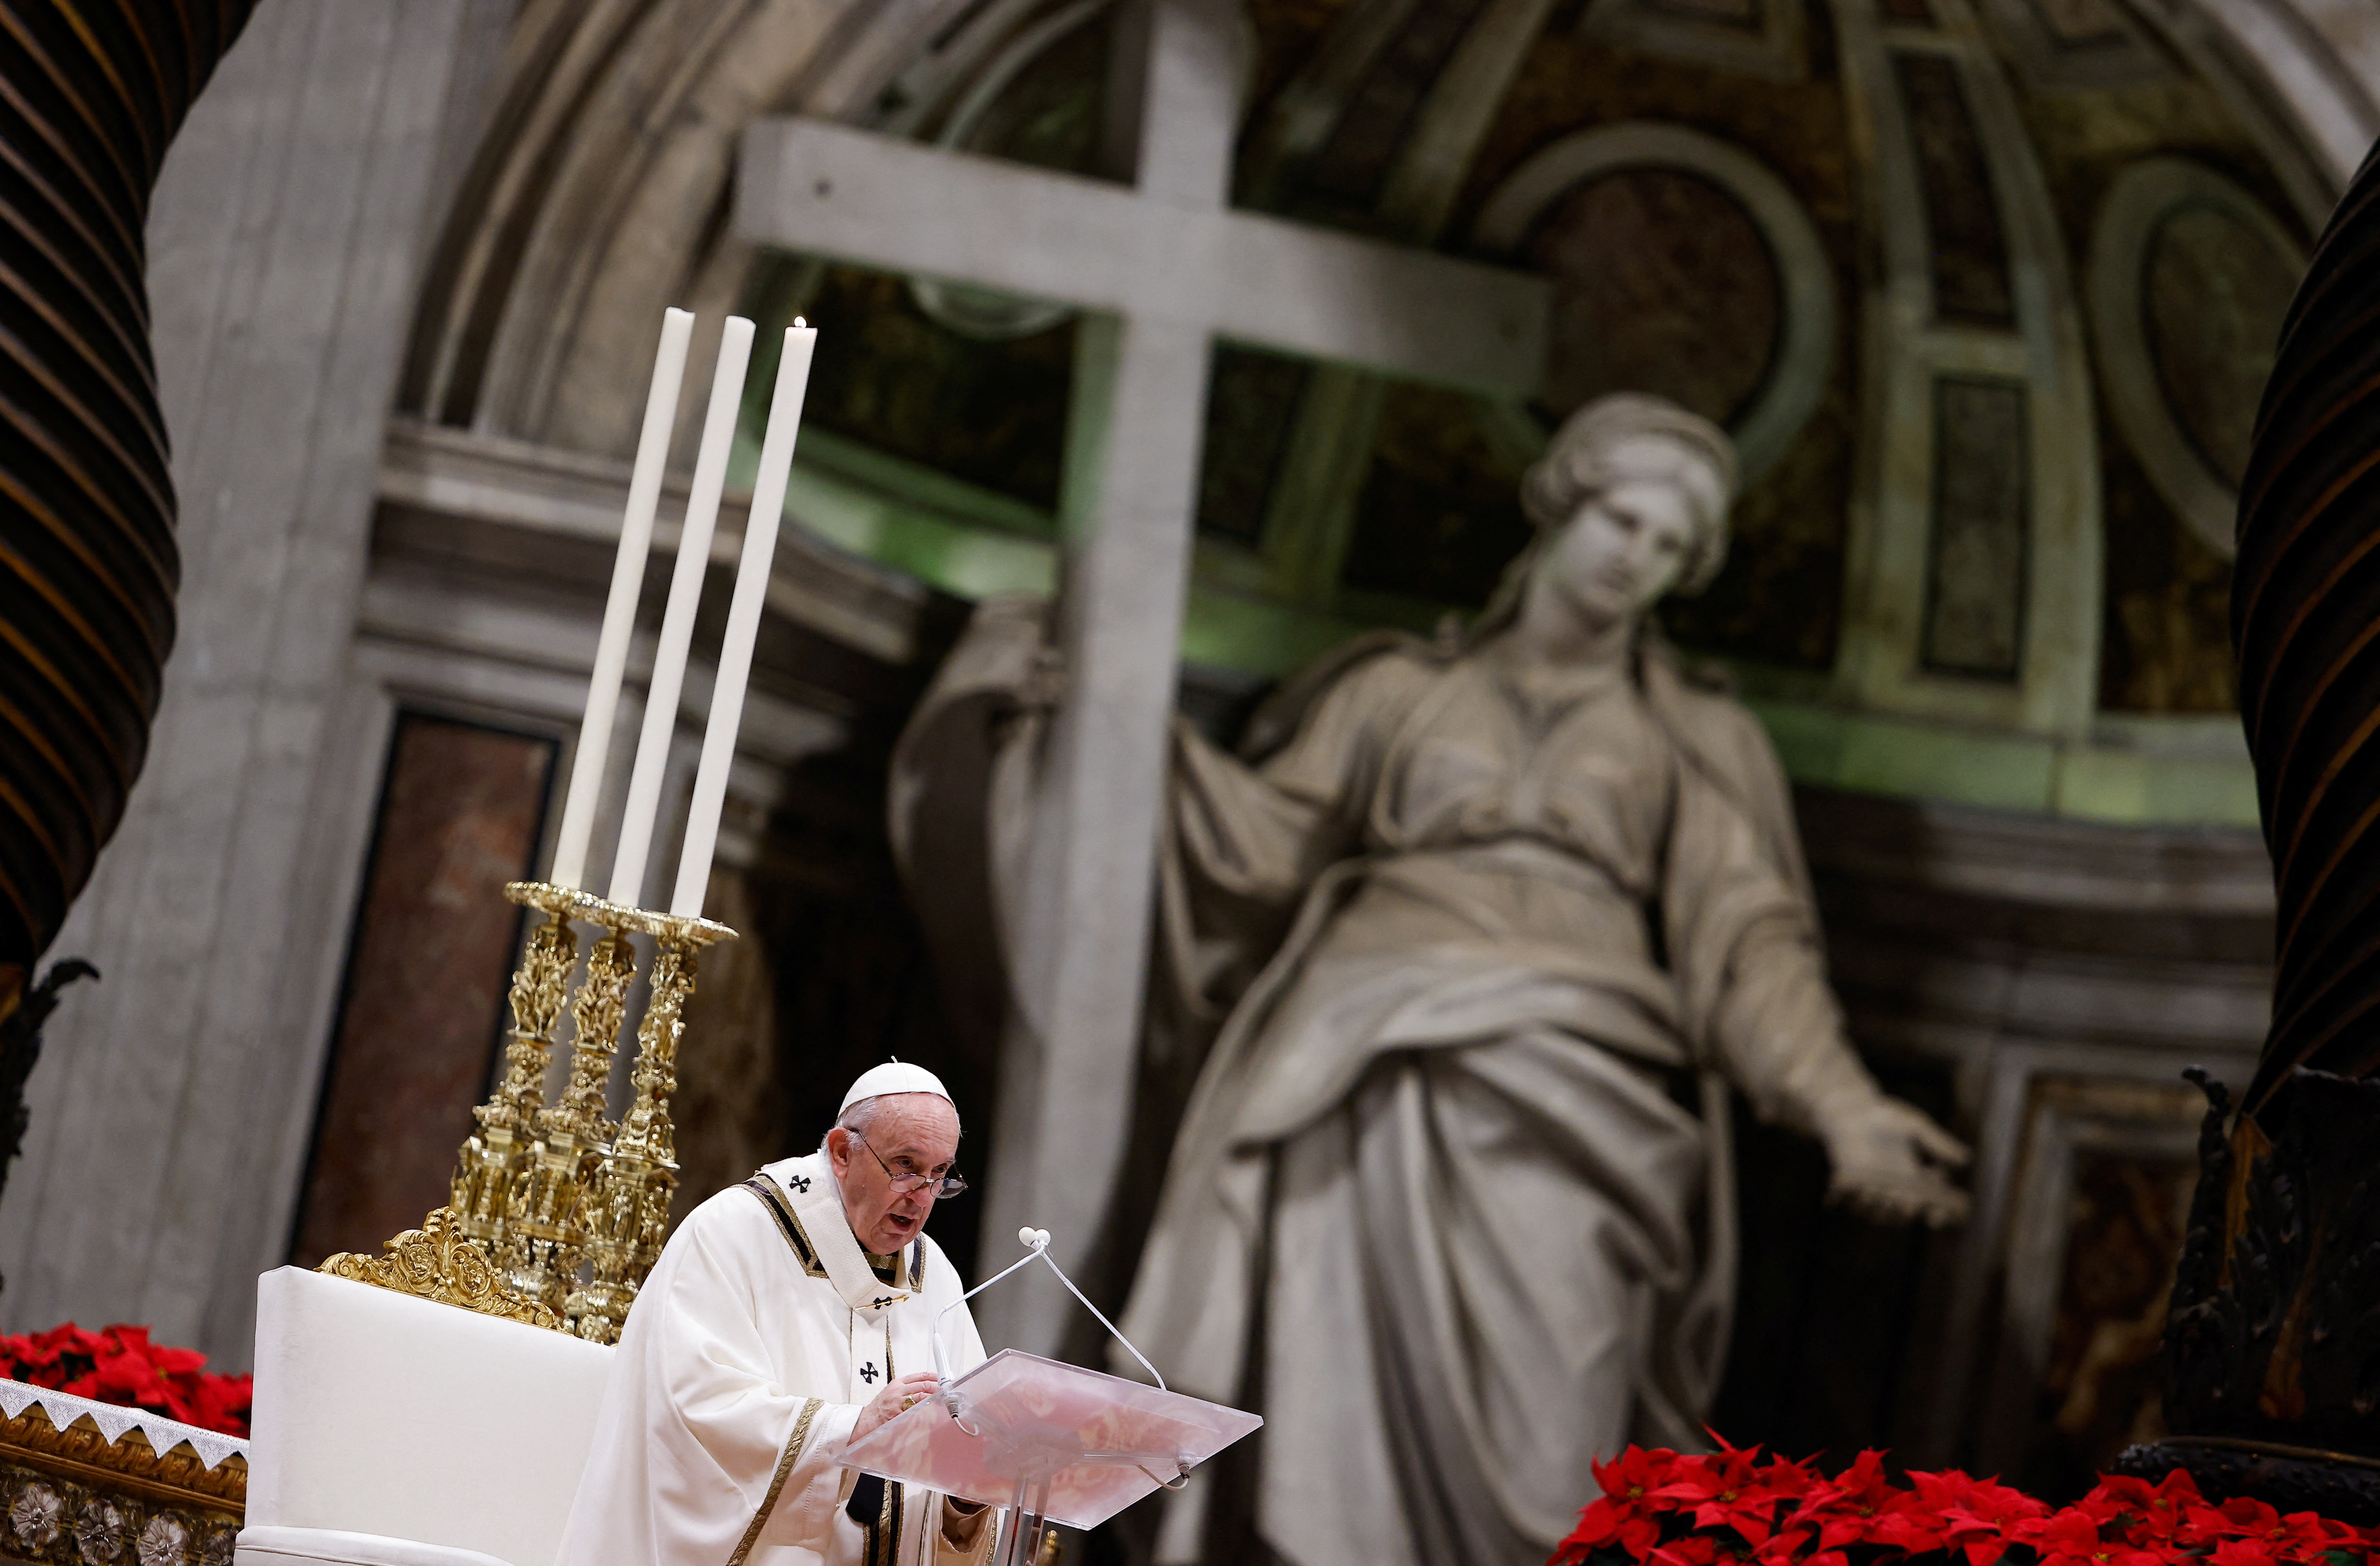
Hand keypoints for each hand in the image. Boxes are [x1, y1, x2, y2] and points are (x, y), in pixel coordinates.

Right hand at [853, 1372, 940, 1440]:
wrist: (865, 1421)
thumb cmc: (879, 1408)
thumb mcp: (890, 1392)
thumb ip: (905, 1389)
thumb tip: (924, 1388)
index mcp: (897, 1383)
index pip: (919, 1376)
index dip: (933, 1377)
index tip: (941, 1379)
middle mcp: (898, 1391)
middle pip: (923, 1385)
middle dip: (937, 1387)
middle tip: (946, 1391)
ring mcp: (898, 1403)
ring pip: (921, 1397)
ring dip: (934, 1399)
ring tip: (943, 1401)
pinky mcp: (898, 1414)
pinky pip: (915, 1411)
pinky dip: (925, 1411)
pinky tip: (933, 1412)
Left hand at [1820, 1095, 1970, 1226]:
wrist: (1849, 1109)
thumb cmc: (1883, 1115)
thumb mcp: (1915, 1126)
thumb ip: (1938, 1142)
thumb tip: (1967, 1158)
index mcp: (1914, 1177)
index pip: (1933, 1202)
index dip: (1940, 1213)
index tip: (1942, 1214)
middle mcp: (1894, 1188)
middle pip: (1907, 1212)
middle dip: (1911, 1208)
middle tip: (1912, 1198)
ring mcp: (1870, 1189)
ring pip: (1880, 1213)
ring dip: (1884, 1205)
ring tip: (1884, 1188)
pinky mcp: (1848, 1187)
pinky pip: (1853, 1204)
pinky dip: (1856, 1201)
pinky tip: (1860, 1187)